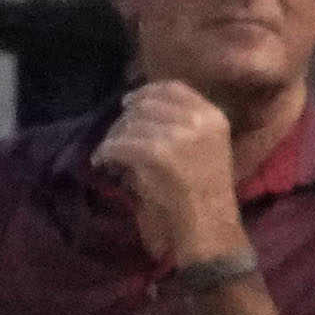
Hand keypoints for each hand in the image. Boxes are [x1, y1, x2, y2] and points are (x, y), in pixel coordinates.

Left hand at [101, 78, 246, 269]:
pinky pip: (122, 144)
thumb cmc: (205, 193)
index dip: (146, 92)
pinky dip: (106, 152)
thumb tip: (137, 106)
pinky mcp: (158, 153)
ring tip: (107, 153)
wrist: (211, 225)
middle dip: (126, 118)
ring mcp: (179, 135)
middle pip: (148, 104)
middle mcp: (198, 119)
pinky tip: (102, 162)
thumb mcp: (206, 148)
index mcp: (213, 116)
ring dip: (113, 138)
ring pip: (131, 124)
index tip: (129, 103)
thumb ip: (182, 123)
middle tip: (115, 134)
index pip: (173, 88)